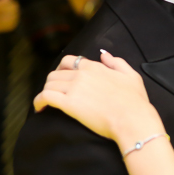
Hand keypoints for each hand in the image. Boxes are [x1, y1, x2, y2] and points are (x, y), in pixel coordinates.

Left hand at [34, 51, 162, 149]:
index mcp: (94, 67)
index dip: (62, 70)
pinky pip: (45, 96)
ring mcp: (74, 88)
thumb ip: (116, 62)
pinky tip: (39, 108)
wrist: (132, 119)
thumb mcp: (131, 76)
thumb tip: (103, 54)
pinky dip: (38, 101)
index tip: (62, 79)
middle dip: (52, 83)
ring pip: (49, 83)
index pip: (68, 61)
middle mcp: (81, 74)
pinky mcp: (69, 104)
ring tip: (46, 102)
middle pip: (55, 73)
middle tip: (54, 93)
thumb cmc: (135, 101)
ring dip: (45, 91)